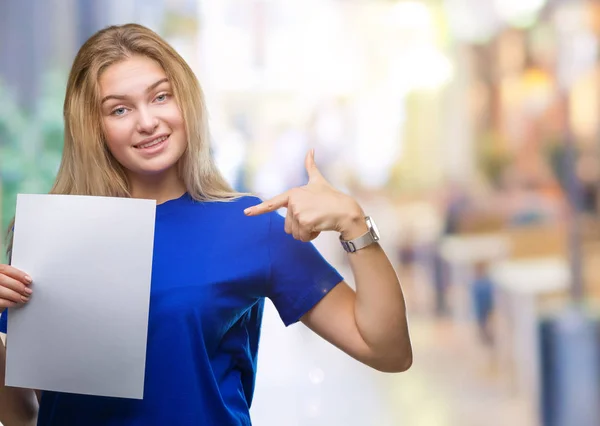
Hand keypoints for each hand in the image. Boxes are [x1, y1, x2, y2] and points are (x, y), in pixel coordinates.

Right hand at [0, 264, 32, 313]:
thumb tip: (28, 281)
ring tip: (24, 298)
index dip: (18, 274)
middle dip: (18, 286)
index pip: (5, 269)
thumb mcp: (8, 280)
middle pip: (2, 279)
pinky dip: (9, 302)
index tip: (29, 280)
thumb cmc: (4, 287)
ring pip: (0, 290)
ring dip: (15, 295)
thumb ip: (14, 278)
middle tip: (28, 291)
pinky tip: (15, 303)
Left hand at [244, 150, 366, 241]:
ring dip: (306, 233)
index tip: (246, 213)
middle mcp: (293, 201)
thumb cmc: (332, 197)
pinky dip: (312, 235)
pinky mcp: (304, 221)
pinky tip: (321, 226)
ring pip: (295, 233)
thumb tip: (311, 150)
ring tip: (318, 221)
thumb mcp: (318, 181)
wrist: (346, 210)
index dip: (258, 209)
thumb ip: (311, 167)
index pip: (273, 203)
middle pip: (288, 226)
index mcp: (293, 193)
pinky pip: (303, 237)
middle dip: (301, 227)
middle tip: (315, 217)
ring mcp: (298, 211)